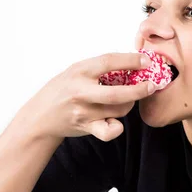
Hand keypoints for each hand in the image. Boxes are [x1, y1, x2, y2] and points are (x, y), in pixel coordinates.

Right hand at [19, 52, 154, 141]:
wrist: (40, 116)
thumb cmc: (62, 90)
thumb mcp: (75, 71)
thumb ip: (99, 68)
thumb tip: (132, 63)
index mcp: (79, 71)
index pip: (109, 61)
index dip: (131, 60)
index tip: (146, 61)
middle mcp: (81, 91)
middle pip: (118, 93)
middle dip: (140, 90)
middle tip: (151, 86)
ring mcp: (84, 111)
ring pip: (119, 110)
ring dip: (129, 104)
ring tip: (127, 100)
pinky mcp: (86, 127)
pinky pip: (110, 131)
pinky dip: (117, 127)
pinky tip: (114, 121)